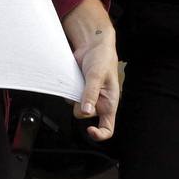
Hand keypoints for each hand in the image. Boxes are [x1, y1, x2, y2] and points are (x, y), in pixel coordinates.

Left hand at [62, 0, 118, 141]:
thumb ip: (91, 93)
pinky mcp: (77, 90)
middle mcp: (98, 102)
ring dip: (74, 95)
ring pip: (75, 106)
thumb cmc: (103, 58)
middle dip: (81, 104)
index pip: (107, 128)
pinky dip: (68, 90)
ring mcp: (87, 97)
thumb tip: (85, 111)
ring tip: (80, 80)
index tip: (90, 131)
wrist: (92, 44)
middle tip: (82, 89)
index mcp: (109, 103)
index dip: (99, 134)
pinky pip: (69, 97)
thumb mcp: (97, 76)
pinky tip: (73, 79)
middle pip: (84, 115)